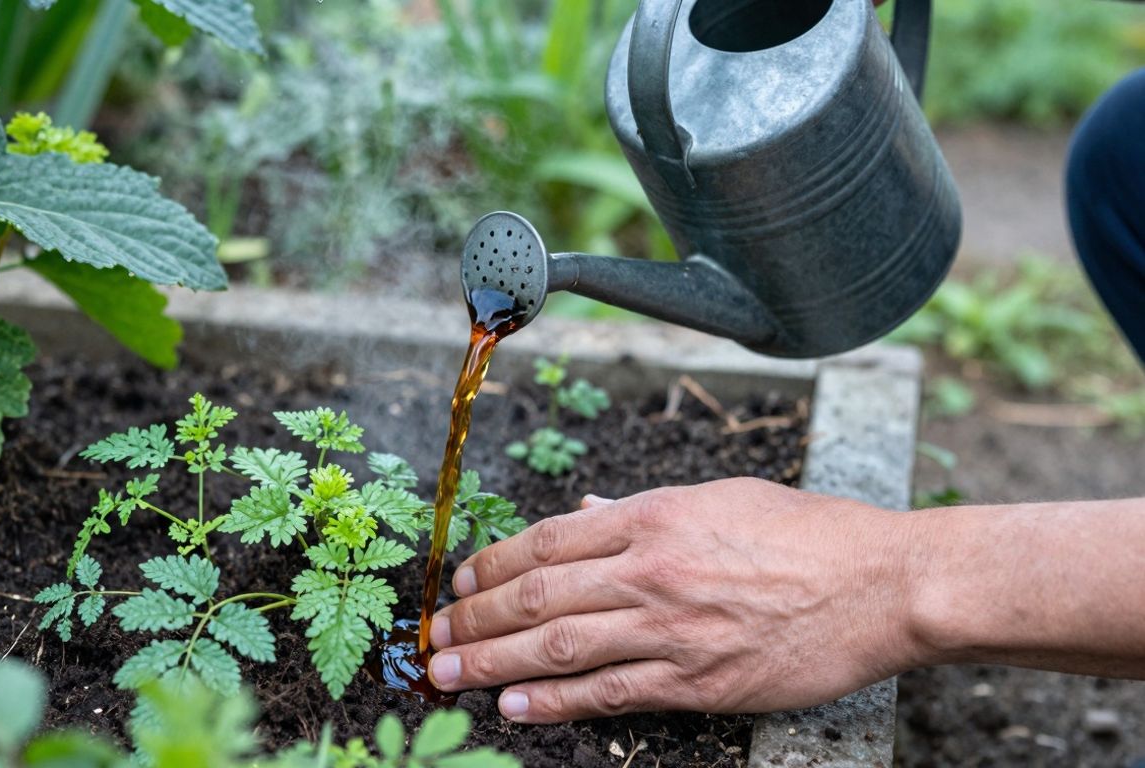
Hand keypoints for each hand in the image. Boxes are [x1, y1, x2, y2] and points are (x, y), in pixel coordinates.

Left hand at [426, 478, 923, 722]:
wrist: (886, 583)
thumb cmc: (810, 534)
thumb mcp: (722, 497)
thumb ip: (643, 511)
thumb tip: (584, 515)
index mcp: (656, 516)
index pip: (548, 539)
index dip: (493, 564)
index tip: (459, 581)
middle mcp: (652, 569)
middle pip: (538, 594)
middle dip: (474, 616)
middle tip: (433, 633)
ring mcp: (672, 629)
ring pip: (559, 645)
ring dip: (493, 661)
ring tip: (447, 672)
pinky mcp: (699, 681)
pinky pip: (609, 693)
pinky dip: (554, 702)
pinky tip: (514, 707)